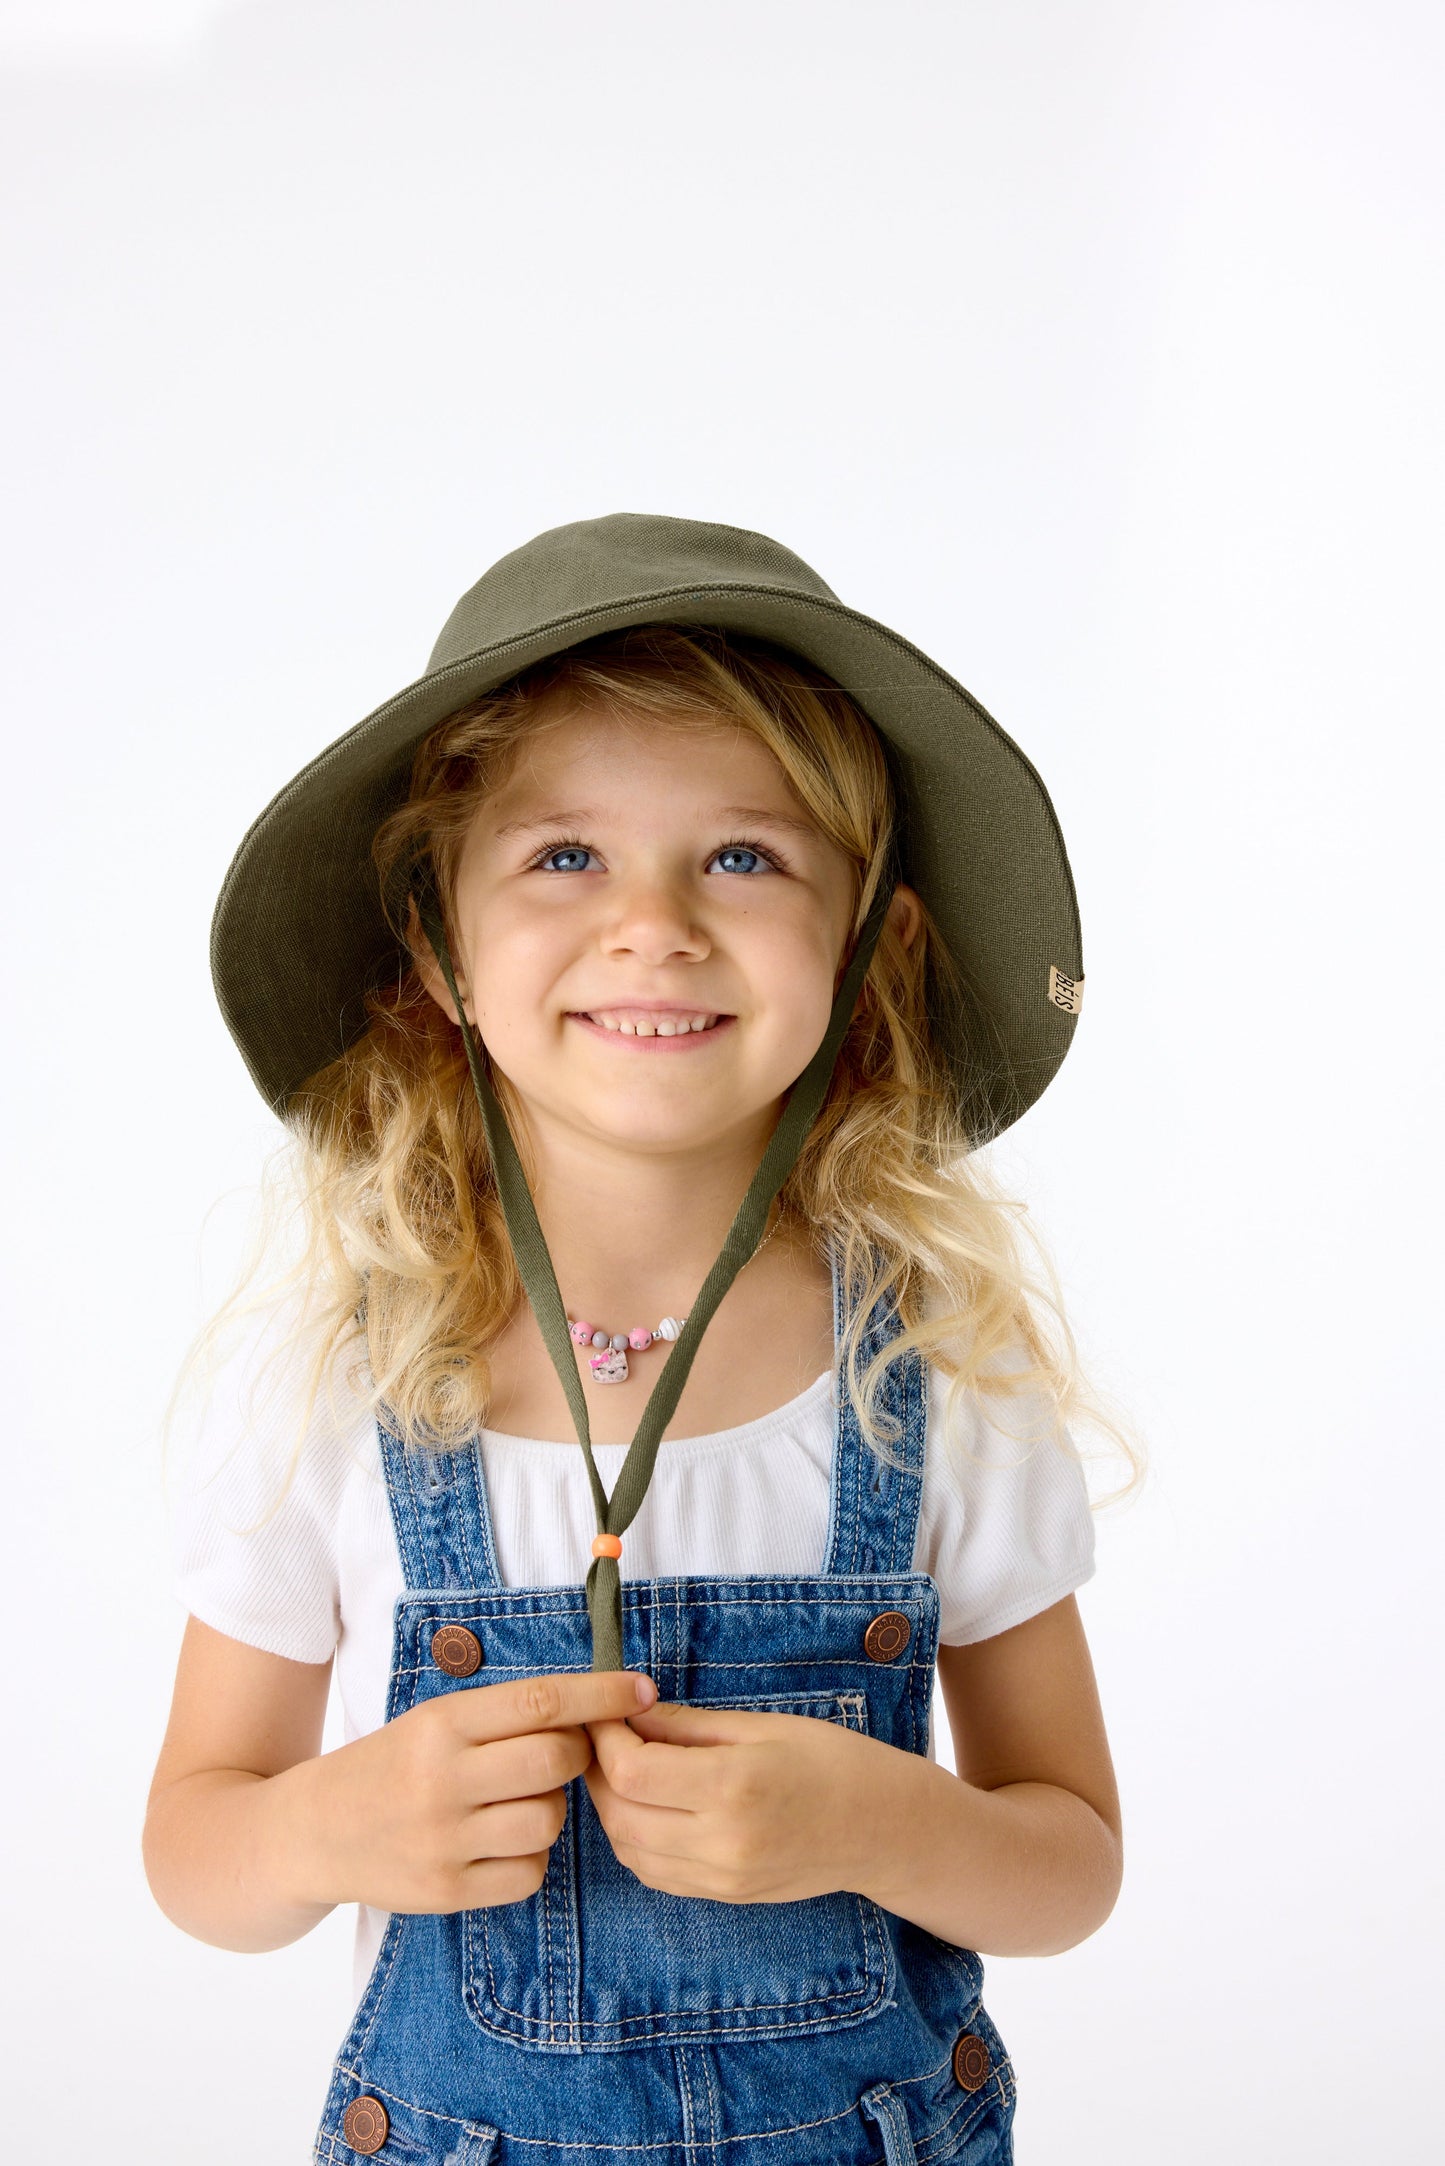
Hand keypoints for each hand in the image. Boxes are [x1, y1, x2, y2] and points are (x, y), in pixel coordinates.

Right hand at [301, 1669, 655, 1915]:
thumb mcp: (431, 1722)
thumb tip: (592, 1711)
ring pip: (548, 1822)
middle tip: (560, 1755)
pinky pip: (528, 1874)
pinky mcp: (444, 1892)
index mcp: (441, 1725)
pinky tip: (499, 1842)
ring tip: (517, 1802)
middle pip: (554, 1762)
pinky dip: (529, 1858)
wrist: (310, 1832)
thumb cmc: (388, 1766)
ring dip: (551, 1810)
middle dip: (575, 1756)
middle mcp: (442, 1780)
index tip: (642, 1690)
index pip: (541, 1701)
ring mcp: (443, 1841)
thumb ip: (501, 1717)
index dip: (601, 1696)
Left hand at [583, 1701, 883, 1904]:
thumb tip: (630, 1714)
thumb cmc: (830, 1760)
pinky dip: (633, 1839)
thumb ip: (687, 1725)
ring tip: (623, 1768)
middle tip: (605, 1736)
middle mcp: (721, 1842)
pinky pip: (653, 1873)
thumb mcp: (761, 1725)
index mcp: (733, 1787)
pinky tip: (646, 1807)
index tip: (606, 1712)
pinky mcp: (722, 1896)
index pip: (632, 1772)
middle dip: (598, 1771)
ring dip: (611, 1807)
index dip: (605, 1739)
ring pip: (628, 1849)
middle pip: (619, 1814)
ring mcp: (721, 1878)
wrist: (881, 1828)